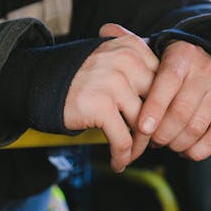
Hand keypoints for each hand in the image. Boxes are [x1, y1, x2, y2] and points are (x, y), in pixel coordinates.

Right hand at [64, 24, 158, 171]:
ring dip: (138, 147)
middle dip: (155, 129)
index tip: (159, 124)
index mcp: (132, 48)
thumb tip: (172, 94)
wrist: (38, 83)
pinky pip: (123, 140)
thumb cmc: (79, 76)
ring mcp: (112, 83)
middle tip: (150, 144)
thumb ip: (138, 67)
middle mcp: (125, 61)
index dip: (164, 108)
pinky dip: (122, 156)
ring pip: (142, 126)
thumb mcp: (110, 59)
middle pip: (156, 105)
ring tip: (131, 156)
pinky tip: (118, 163)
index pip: (164, 82)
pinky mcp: (99, 106)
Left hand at [131, 40, 210, 161]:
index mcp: (183, 55)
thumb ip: (131, 44)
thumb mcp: (157, 50)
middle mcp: (206, 71)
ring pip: (195, 128)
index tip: (141, 127)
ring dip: (175, 143)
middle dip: (160, 133)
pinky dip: (195, 150)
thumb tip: (104, 29)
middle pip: (180, 112)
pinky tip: (183, 149)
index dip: (153, 108)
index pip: (168, 82)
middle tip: (149, 140)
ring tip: (164, 143)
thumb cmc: (176, 63)